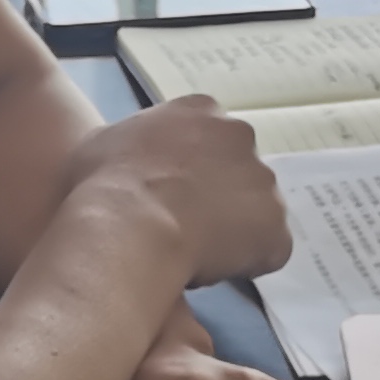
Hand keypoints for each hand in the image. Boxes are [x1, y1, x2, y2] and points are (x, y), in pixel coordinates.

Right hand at [66, 96, 290, 284]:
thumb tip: (130, 161)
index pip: (207, 140)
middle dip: (218, 196)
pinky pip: (267, 250)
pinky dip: (246, 264)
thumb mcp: (103, 143)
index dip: (190, 171)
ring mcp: (265, 183)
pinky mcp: (277, 228)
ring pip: (256, 211)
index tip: (170, 194)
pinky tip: (212, 270)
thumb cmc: (105, 182)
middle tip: (183, 224)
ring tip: (194, 252)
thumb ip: (131, 145)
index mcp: (201, 110)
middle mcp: (242, 137)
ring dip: (233, 230)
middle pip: (238, 171)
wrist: (130, 223)